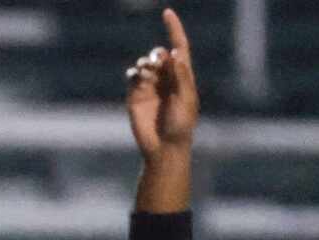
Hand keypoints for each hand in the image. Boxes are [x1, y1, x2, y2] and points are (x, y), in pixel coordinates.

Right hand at [125, 8, 199, 162]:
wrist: (163, 148)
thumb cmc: (180, 125)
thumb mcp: (186, 99)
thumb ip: (181, 76)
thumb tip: (175, 53)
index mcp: (182, 76)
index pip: (179, 47)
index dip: (174, 29)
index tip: (167, 12)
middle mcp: (165, 78)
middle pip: (159, 54)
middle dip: (157, 55)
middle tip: (156, 63)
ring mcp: (149, 86)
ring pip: (144, 63)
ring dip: (145, 64)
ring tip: (145, 72)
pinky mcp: (135, 96)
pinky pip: (132, 76)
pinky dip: (134, 72)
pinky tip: (136, 76)